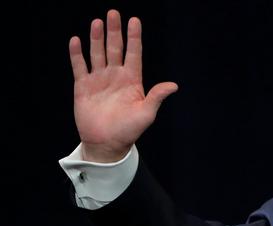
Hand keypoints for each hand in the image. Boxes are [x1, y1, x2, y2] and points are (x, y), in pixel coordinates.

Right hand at [69, 10, 177, 162]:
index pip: (134, 53)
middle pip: (115, 48)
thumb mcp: (146, 114)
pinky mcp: (83, 86)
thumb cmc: (129, 130)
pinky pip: (79, 66)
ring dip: (96, 38)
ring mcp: (99, 80)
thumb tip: (174, 86)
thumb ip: (156, 97)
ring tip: (97, 22)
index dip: (134, 37)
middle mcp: (115, 76)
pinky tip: (76, 40)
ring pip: (98, 53)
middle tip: (113, 13)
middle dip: (114, 31)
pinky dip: (77, 54)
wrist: (106, 144)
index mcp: (132, 80)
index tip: (135, 20)